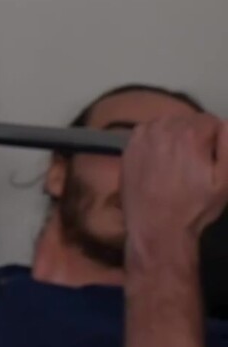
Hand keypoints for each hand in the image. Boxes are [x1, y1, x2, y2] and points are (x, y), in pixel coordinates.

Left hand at [123, 112, 227, 262]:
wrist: (155, 226)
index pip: (212, 121)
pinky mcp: (129, 146)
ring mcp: (143, 136)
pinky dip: (157, 140)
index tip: (212, 160)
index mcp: (191, 133)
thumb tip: (226, 124)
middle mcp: (164, 128)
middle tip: (196, 164)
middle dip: (197, 137)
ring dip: (177, 136)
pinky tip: (161, 160)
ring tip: (179, 163)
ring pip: (168, 124)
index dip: (216, 141)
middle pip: (189, 121)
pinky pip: (149, 132)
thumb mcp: (226, 180)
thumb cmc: (195, 206)